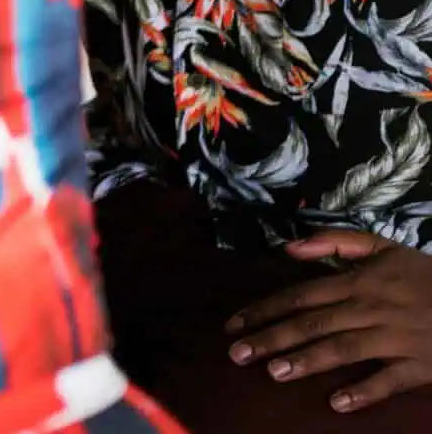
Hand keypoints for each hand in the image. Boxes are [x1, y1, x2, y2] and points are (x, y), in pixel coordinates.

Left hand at [226, 229, 431, 412]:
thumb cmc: (426, 276)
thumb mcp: (385, 248)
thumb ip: (337, 242)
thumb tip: (289, 247)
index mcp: (360, 282)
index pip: (302, 295)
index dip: (266, 309)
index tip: (233, 324)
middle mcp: (372, 309)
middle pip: (314, 324)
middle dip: (273, 338)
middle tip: (238, 354)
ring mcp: (396, 338)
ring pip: (344, 350)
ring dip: (308, 361)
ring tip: (274, 373)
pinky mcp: (420, 365)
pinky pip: (390, 381)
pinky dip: (364, 391)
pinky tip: (336, 403)